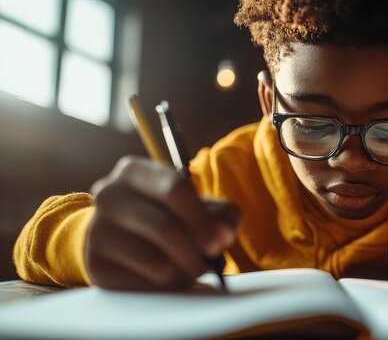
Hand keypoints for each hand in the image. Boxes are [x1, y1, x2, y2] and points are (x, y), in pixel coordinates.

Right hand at [85, 156, 240, 289]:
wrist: (118, 237)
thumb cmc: (168, 215)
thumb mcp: (197, 206)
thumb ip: (222, 213)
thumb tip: (223, 232)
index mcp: (134, 171)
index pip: (174, 189)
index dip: (202, 219)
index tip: (221, 240)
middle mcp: (108, 196)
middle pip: (165, 228)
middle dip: (197, 250)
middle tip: (211, 260)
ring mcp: (97, 231)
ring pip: (158, 262)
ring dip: (186, 271)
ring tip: (191, 267)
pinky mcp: (96, 265)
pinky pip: (146, 284)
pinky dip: (167, 284)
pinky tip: (168, 275)